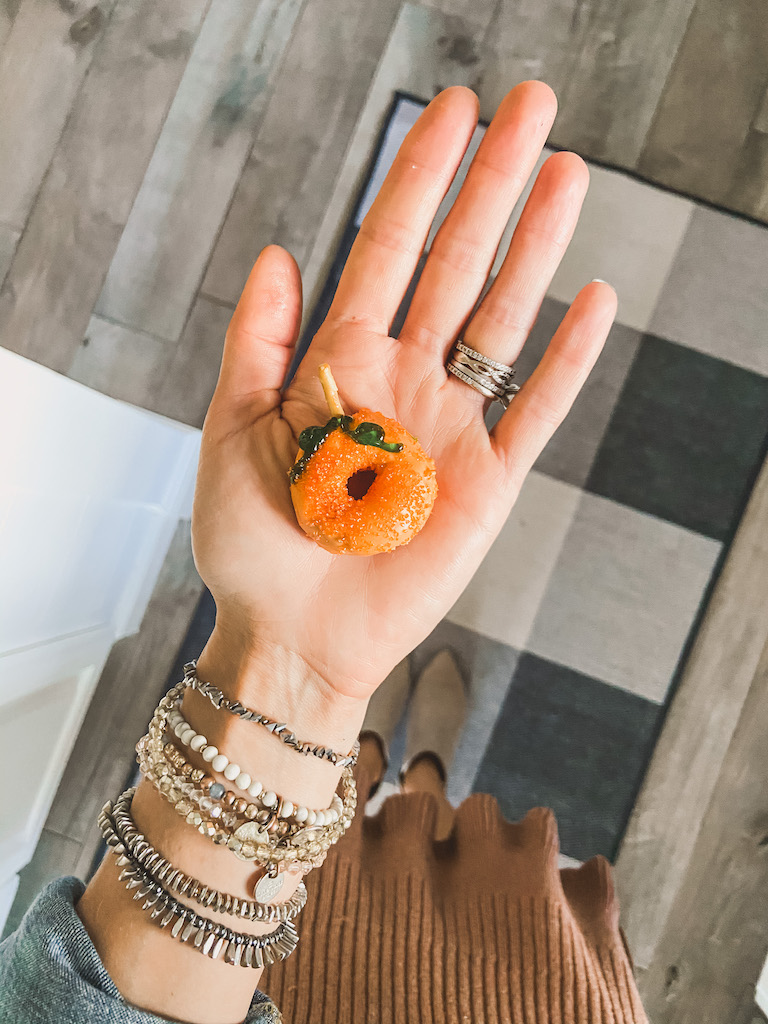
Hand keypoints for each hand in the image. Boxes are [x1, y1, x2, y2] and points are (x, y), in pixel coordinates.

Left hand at [192, 82, 615, 706]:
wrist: (289, 638)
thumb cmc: (252, 545)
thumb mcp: (232, 430)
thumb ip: (258, 342)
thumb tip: (281, 250)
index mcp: (342, 362)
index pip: (388, 248)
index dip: (419, 179)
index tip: (453, 111)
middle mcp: (405, 381)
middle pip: (456, 264)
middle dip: (492, 185)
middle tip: (533, 108)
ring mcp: (453, 428)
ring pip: (502, 319)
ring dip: (536, 248)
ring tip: (568, 173)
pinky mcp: (490, 485)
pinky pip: (536, 411)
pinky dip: (567, 359)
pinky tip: (592, 301)